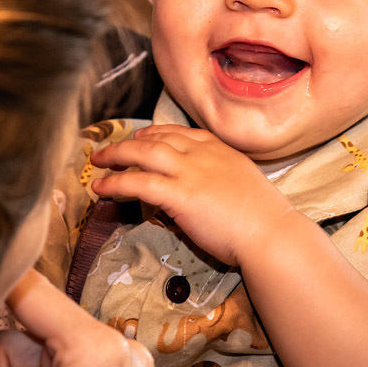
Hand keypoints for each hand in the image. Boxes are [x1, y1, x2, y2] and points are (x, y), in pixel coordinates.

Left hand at [89, 125, 297, 266]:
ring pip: (142, 153)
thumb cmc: (264, 218)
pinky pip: (139, 182)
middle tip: (109, 150)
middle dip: (128, 142)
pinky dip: (116, 183)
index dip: (156, 133)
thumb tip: (203, 191)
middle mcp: (202, 154)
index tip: (142, 136)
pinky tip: (101, 188)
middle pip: (156, 139)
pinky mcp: (179, 194)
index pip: (181, 133)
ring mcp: (190, 172)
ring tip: (97, 163)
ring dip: (115, 155)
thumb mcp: (243, 184)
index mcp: (220, 149)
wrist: (270, 233)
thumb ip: (220, 179)